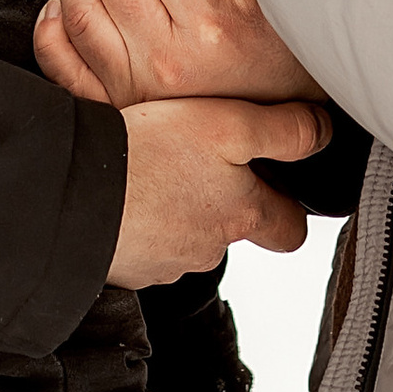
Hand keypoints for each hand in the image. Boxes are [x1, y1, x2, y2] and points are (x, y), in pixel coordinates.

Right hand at [108, 95, 326, 285]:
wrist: (70, 195)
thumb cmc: (148, 157)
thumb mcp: (228, 126)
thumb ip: (283, 131)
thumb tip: (322, 133)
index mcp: (240, 215)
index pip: (290, 230)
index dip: (290, 208)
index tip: (282, 188)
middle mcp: (208, 247)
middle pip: (231, 229)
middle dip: (222, 202)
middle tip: (200, 165)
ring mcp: (164, 262)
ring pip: (185, 234)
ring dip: (174, 206)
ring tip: (152, 168)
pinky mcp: (125, 266)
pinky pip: (142, 243)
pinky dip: (136, 220)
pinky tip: (122, 190)